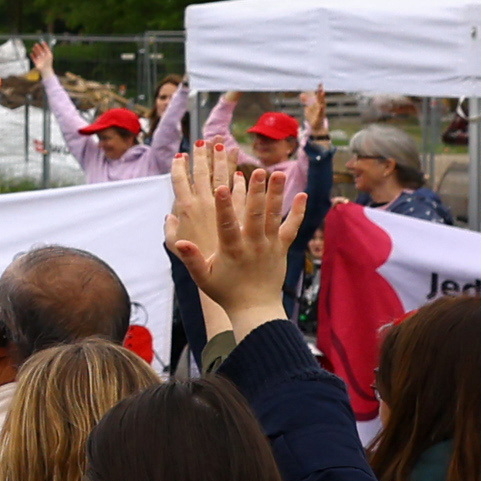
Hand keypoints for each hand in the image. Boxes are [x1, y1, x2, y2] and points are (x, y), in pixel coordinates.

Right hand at [171, 142, 303, 341]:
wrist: (255, 309)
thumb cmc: (226, 292)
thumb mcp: (202, 277)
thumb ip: (191, 258)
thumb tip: (179, 241)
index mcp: (232, 250)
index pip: (226, 224)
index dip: (223, 206)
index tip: (220, 187)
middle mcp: (253, 245)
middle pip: (256, 214)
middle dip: (256, 191)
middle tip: (258, 171)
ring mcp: (270, 245)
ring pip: (274, 216)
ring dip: (276, 194)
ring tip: (277, 173)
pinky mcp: (282, 248)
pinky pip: (292, 228)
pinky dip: (298, 212)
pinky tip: (301, 194)